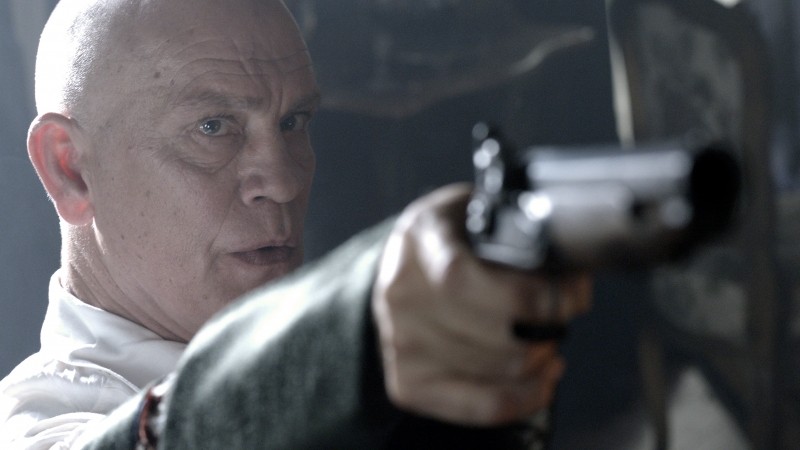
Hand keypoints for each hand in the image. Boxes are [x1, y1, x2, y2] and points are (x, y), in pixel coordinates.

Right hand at [372, 183, 591, 425]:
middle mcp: (402, 295)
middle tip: (564, 314)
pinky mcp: (408, 384)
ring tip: (550, 341)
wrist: (399, 268)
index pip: (463, 278)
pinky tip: (542, 378)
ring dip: (540, 359)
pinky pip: (482, 406)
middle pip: (492, 333)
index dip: (526, 295)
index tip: (567, 295)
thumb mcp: (473, 207)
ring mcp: (402, 344)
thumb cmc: (448, 238)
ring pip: (495, 371)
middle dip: (547, 328)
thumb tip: (567, 263)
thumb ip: (513, 226)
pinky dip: (525, 397)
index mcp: (419, 241)